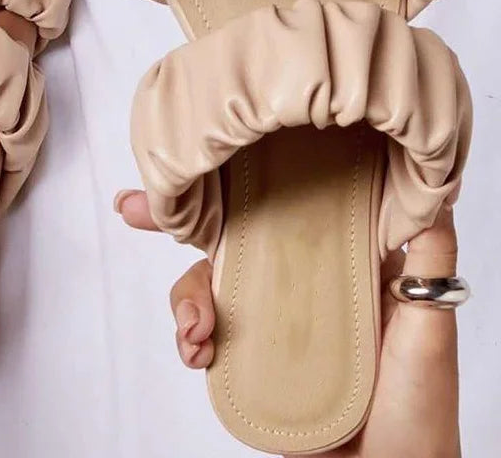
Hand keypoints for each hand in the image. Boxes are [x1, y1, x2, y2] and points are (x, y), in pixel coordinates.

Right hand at [115, 191, 461, 457]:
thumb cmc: (417, 406)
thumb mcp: (429, 329)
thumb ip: (428, 265)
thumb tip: (433, 195)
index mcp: (334, 261)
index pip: (283, 209)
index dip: (242, 181)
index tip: (205, 158)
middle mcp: (293, 281)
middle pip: (227, 236)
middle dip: (173, 218)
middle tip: (131, 209)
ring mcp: (267, 317)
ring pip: (208, 282)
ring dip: (185, 297)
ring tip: (196, 332)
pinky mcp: (250, 352)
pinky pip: (205, 330)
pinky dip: (189, 335)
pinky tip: (197, 352)